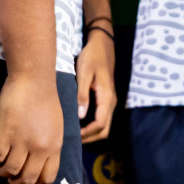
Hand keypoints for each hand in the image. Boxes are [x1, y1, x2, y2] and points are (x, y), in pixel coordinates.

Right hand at [0, 73, 63, 183]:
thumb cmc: (46, 99)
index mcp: (55, 145)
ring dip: (3, 173)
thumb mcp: (56, 125)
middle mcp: (40, 147)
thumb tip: (41, 165)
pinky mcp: (5, 133)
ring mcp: (22, 141)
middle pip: (27, 179)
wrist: (33, 79)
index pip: (48, 177)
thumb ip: (50, 145)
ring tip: (1, 168)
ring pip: (10, 171)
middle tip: (11, 180)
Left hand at [76, 28, 116, 143]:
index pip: (100, 124)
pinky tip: (79, 123)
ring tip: (74, 134)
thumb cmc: (92, 57)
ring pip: (104, 125)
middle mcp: (111, 102)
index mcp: (106, 97)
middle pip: (104, 130)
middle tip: (72, 139)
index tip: (72, 136)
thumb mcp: (84, 73)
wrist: (102, 44)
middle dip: (89, 138)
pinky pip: (101, 118)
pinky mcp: (106, 99)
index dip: (86, 134)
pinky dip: (92, 125)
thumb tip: (80, 116)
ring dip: (91, 133)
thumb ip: (83, 94)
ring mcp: (110, 101)